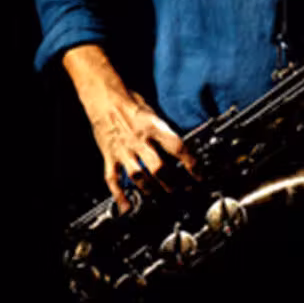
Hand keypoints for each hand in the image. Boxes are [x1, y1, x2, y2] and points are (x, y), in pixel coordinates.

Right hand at [63, 45, 198, 213]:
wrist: (103, 96)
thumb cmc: (129, 101)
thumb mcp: (152, 111)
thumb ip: (164, 130)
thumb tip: (180, 146)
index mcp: (152, 127)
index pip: (177, 147)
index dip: (191, 163)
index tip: (200, 175)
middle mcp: (139, 140)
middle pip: (158, 167)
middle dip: (172, 183)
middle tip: (182, 191)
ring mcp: (123, 150)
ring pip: (137, 175)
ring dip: (150, 189)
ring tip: (159, 197)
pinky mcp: (110, 155)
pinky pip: (112, 178)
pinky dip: (119, 194)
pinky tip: (126, 205)